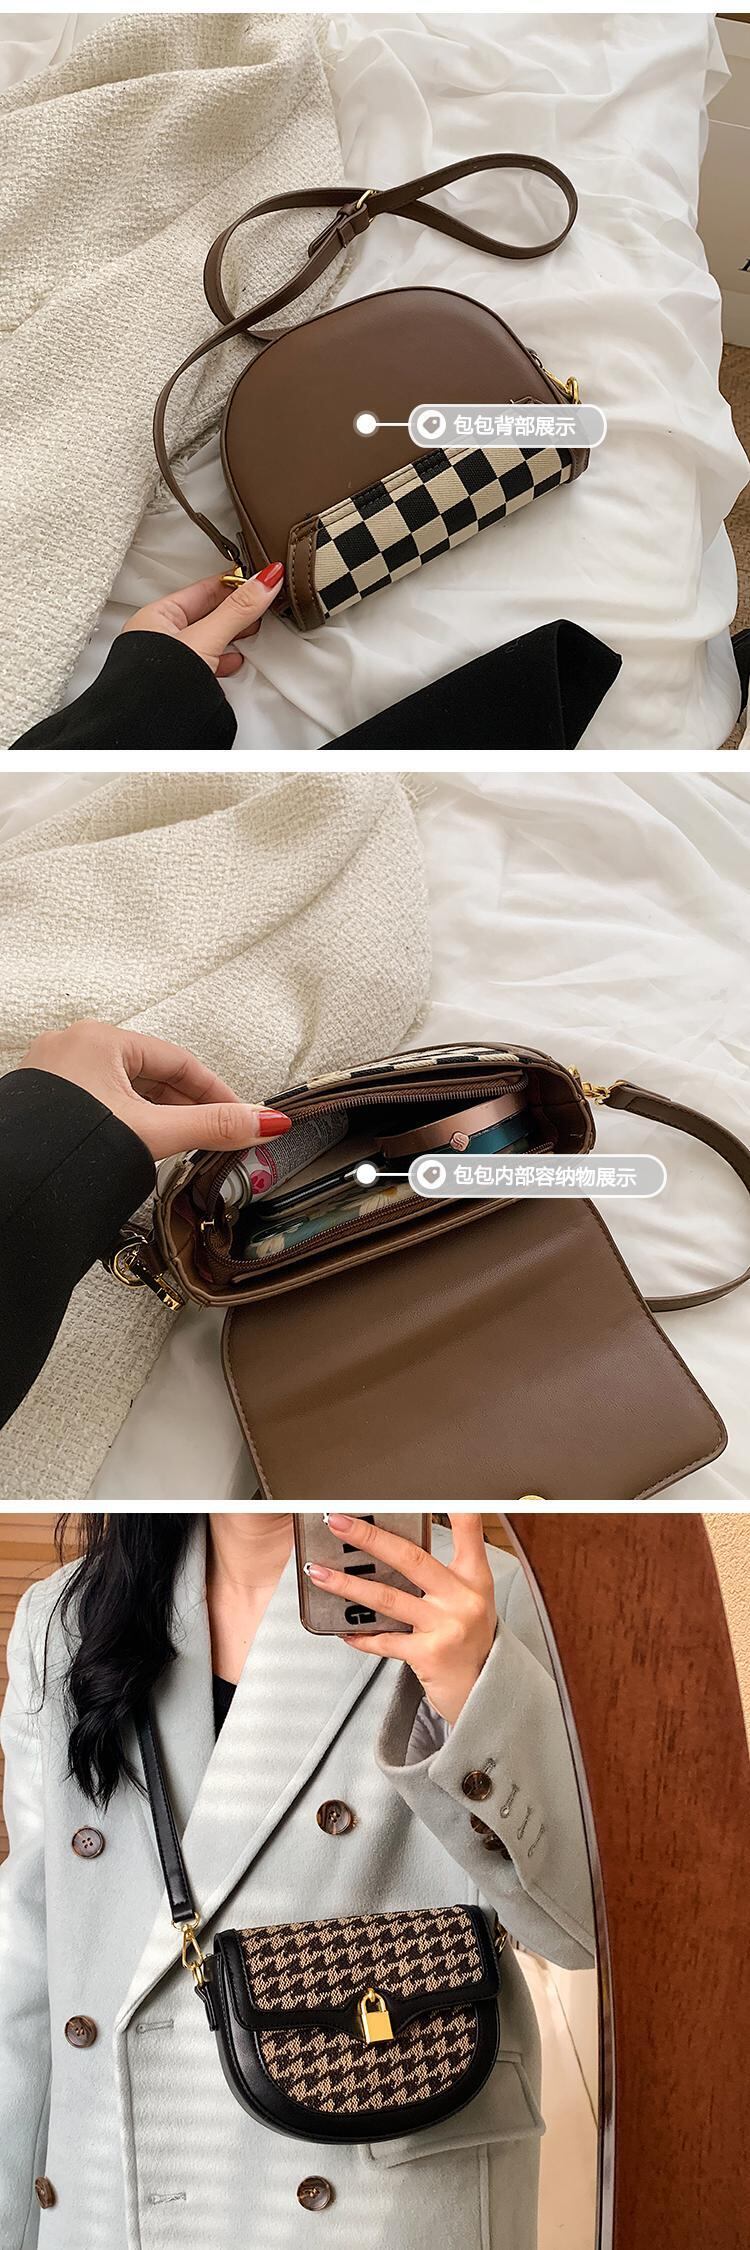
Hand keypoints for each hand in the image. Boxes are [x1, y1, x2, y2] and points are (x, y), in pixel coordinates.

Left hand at [19, 1019, 290, 1160]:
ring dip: (158, 1114)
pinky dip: (128, 1119)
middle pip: (152, 1073)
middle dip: (186, 1105)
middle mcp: (75, 1047)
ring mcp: (57, 1073)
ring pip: (125, 1088)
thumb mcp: (152, 1131)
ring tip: (182, 1143)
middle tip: (216, 1133)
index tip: (240, 1113)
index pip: (179, 1060)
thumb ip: (210, 1127)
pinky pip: (101, 1101)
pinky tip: (140, 1142)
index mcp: (101, 1040)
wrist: (16, 1183)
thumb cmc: (65, 1147)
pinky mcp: (45, 1101)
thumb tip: (262, 1122)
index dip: (215, 1090)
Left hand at [120, 565, 283, 677]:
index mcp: (156, 616)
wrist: (152, 724)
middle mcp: (160, 637)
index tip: (255, 579)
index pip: (202, 590)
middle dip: (234, 609)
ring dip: (231, 635)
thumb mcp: (206, 637)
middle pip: (207, 613)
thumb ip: (237, 610)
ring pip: (209, 639)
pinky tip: (233, 660)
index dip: (231, 583)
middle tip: (260, 602)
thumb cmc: (159, 682)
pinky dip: (224, 659)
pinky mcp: (182, 683)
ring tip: (251, 628)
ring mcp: (171, 661)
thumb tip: (263, 583)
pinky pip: (208, 662)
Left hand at [308, 1513, 496, 1725]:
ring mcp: (447, 1626)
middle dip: (368, 1537)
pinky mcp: (430, 1654)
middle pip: (410, 1557)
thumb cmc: (472, 1643)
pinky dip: (361, 1637)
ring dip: (347, 1584)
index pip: (469, 1530)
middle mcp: (463, 1598)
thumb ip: (443, 1576)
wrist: (486, 1695)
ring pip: (387, 1597)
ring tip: (318, 1573)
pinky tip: (343, 1631)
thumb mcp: (470, 1601)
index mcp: (474, 1578)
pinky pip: (385, 1641)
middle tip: (336, 1522)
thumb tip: (394, 1550)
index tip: (438, 1483)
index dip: (455, 1505)